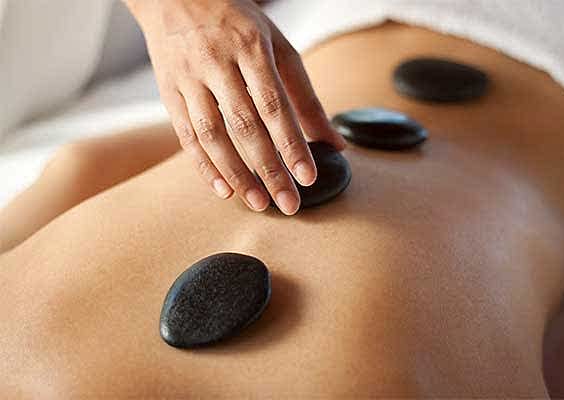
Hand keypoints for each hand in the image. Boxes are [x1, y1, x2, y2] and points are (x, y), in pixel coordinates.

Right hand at [125, 0, 345, 214]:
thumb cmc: (236, 25)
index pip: (274, 104)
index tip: (307, 177)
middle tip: (288, 203)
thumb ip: (304, 96)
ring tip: (259, 203)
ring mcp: (189, 78)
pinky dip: (204, 166)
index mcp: (250, 47)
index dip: (291, 143)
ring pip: (212, 135)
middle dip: (268, 168)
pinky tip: (224, 190)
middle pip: (244, 125)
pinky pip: (186, 135)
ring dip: (236, 174)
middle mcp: (217, 62)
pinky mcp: (169, 93)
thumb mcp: (277, 47)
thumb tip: (334, 142)